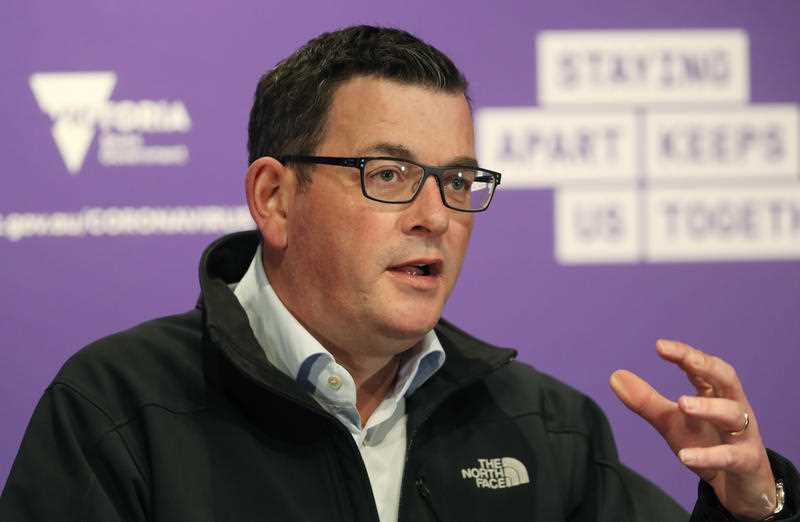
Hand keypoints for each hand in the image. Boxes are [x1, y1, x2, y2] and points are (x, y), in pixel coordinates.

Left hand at [610, 339, 776, 519]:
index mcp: (716, 394)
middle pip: (728, 379)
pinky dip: (708, 456)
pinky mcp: (747, 463)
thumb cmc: (706, 443)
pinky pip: (731, 457)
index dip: (685, 354)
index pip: (703, 367)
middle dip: (708, 366)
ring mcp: (744, 435)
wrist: (739, 486)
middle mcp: (734, 408)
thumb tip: (614, 375)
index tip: (660, 346)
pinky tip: (685, 457)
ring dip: (708, 407)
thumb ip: (646, 401)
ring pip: (732, 415)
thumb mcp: (672, 422)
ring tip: (681, 403)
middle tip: (686, 359)